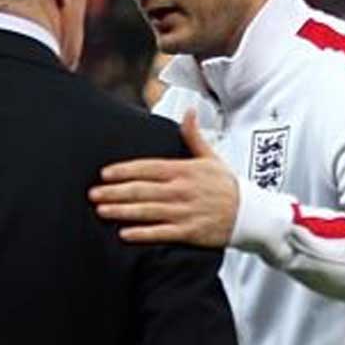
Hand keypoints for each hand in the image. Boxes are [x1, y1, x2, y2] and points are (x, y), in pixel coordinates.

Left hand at [91, 111, 240, 246]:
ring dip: (123, 211)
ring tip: (101, 211)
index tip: (104, 174)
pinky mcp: (190, 232)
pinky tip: (125, 234)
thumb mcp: (212, 158)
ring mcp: (185, 212)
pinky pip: (162, 233)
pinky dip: (143, 234)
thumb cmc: (228, 185)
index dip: (124, 171)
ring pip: (148, 211)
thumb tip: (188, 111)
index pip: (148, 168)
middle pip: (142, 190)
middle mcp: (182, 190)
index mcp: (184, 170)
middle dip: (115, 192)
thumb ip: (194, 136)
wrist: (252, 214)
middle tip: (92, 194)